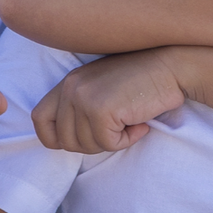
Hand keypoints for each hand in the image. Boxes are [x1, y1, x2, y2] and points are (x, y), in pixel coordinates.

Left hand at [31, 49, 186, 154]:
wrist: (172, 67)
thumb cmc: (143, 82)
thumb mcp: (103, 89)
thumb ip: (81, 108)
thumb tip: (68, 142)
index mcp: (68, 82)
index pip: (40, 119)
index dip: (56, 138)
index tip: (83, 139)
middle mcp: (70, 88)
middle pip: (65, 140)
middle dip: (93, 144)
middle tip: (118, 130)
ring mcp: (83, 97)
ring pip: (86, 145)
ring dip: (113, 142)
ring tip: (131, 122)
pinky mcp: (101, 109)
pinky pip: (108, 143)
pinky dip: (127, 140)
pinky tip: (141, 123)